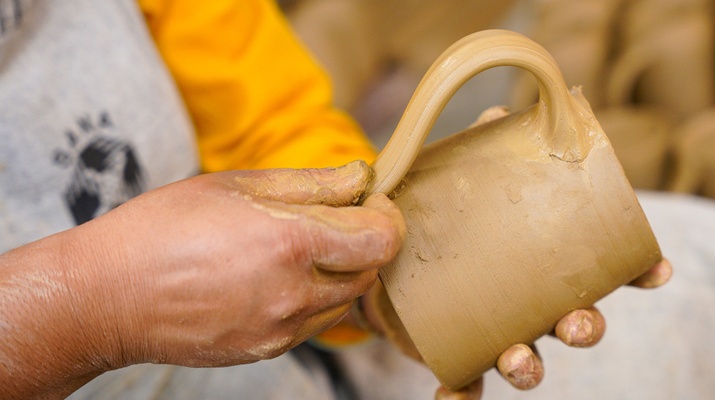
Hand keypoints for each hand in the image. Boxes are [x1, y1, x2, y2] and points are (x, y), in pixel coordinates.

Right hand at [0, 161, 404, 398]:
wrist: (109, 295)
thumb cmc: (164, 228)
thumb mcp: (238, 185)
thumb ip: (311, 183)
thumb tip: (361, 177)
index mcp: (292, 242)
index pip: (382, 237)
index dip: (386, 215)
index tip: (371, 200)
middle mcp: (295, 292)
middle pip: (371, 270)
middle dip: (367, 241)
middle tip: (340, 218)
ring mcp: (283, 327)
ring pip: (346, 299)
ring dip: (342, 271)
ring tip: (302, 247)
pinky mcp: (269, 348)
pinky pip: (315, 321)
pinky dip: (315, 297)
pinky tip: (279, 276)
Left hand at [358, 106, 673, 398]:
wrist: (393, 262)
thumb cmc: (442, 220)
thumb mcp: (459, 180)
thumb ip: (479, 150)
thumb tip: (496, 116)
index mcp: (545, 262)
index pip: (604, 268)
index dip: (638, 272)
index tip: (657, 272)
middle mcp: (531, 302)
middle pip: (576, 321)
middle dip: (585, 327)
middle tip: (577, 323)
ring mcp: (498, 330)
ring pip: (531, 358)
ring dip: (531, 365)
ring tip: (518, 360)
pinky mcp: (458, 351)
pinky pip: (467, 384)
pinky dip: (462, 395)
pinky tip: (449, 398)